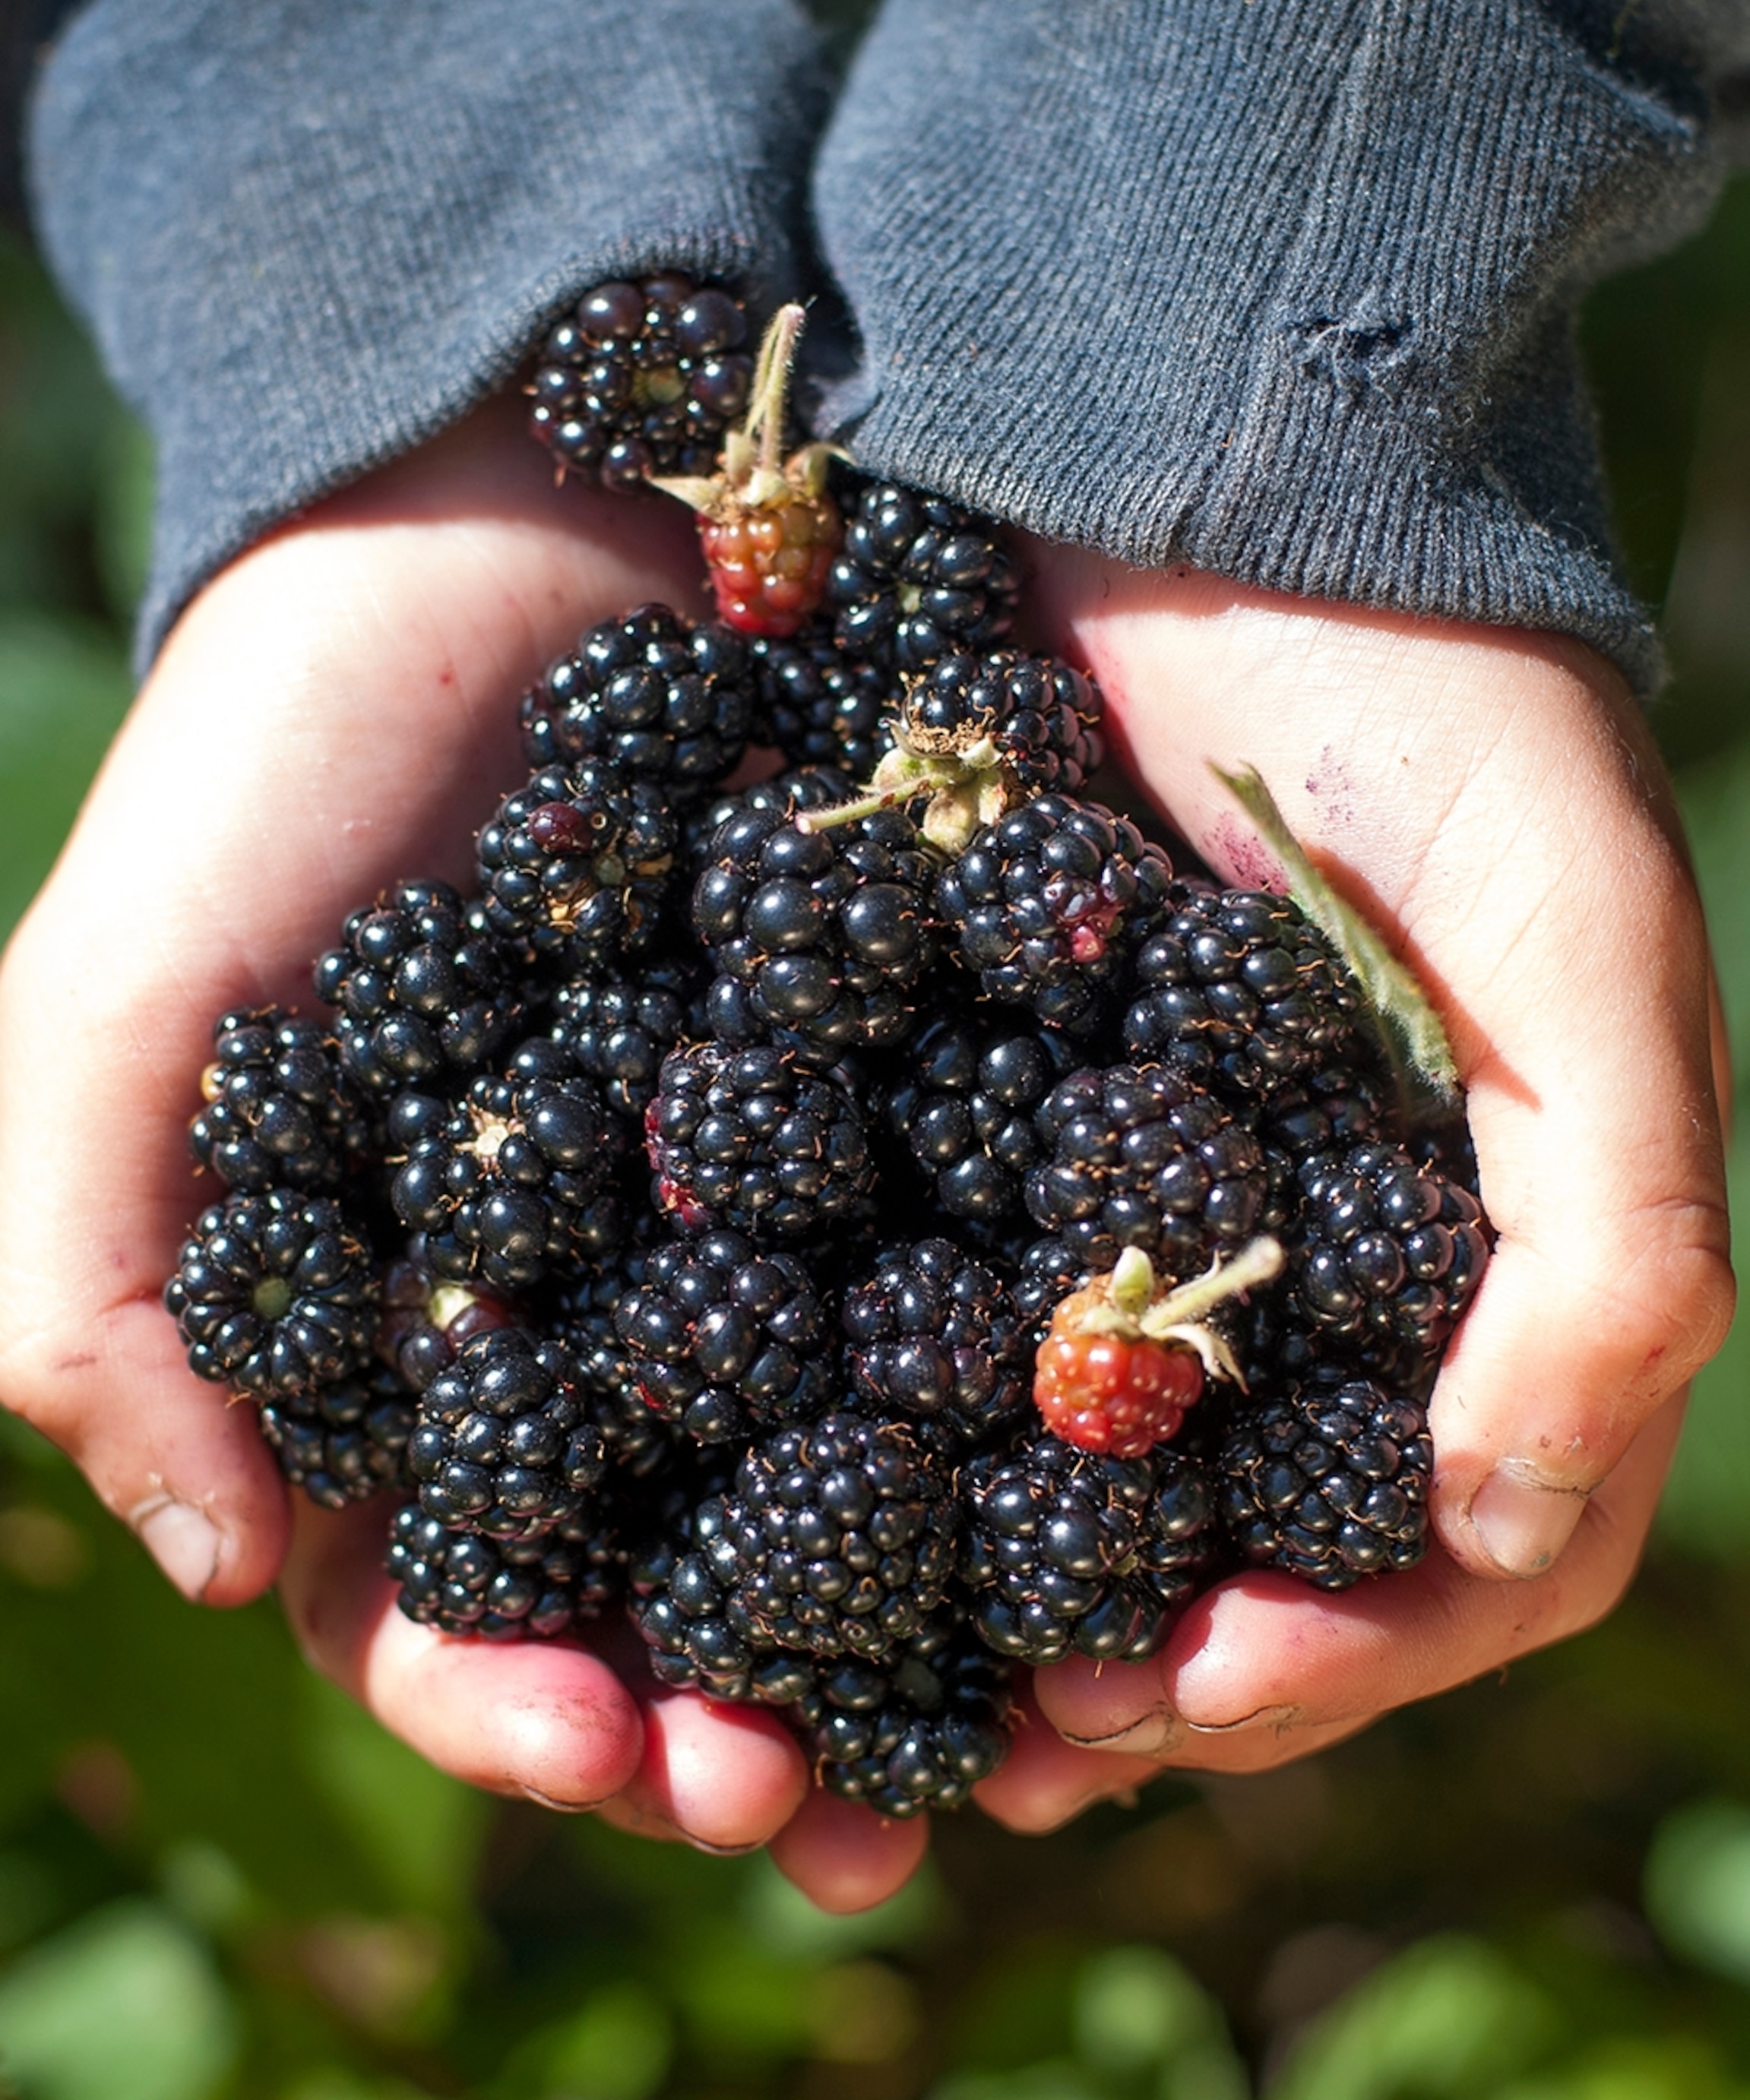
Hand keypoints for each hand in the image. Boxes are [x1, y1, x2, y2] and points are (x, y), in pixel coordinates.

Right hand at [0, 398, 927, 1904]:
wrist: (526, 480)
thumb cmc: (300, 728)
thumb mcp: (142, 987)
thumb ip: (98, 1261)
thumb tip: (214, 1561)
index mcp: (413, 1306)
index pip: (444, 1568)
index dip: (503, 1695)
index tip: (606, 1759)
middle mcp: (610, 1284)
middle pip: (677, 1564)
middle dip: (745, 1710)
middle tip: (838, 1815)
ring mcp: (789, 1188)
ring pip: (860, 1465)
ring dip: (934, 1623)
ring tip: (1019, 1738)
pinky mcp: (945, 1070)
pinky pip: (1006, 1261)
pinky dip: (1058, 1399)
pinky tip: (1131, 1499)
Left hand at [972, 545, 1732, 1831]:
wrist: (1213, 488)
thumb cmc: (1433, 702)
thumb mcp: (1576, 944)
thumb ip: (1605, 1230)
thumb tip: (1509, 1520)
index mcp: (1462, 1252)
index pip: (1443, 1540)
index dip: (1339, 1648)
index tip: (1188, 1694)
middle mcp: (1294, 1257)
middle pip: (1239, 1542)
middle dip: (1141, 1672)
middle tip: (1009, 1754)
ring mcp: (1125, 1193)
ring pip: (1071, 1471)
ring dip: (987, 1610)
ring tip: (873, 1705)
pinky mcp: (969, 1108)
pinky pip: (922, 1310)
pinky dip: (867, 1433)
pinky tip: (776, 1509)